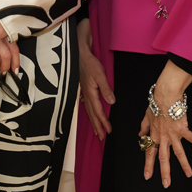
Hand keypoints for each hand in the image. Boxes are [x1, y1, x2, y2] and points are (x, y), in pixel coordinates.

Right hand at [76, 19, 113, 139]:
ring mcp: (84, 93)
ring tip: (97, 130)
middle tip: (102, 137)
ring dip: (93, 121)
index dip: (103, 122)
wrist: (80, 54)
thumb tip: (111, 102)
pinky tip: (90, 114)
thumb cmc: (90, 63)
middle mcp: (86, 96)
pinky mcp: (84, 90)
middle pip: (92, 114)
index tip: (108, 131)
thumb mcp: (100, 75)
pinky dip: (90, 113)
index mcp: (91, 93)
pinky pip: (87, 105)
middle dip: (97, 126)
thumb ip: (106, 89)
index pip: (98, 111)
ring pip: (89, 111)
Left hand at [141, 62, 191, 188]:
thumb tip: (140, 135)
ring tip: (189, 175)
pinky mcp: (183, 129)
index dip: (148, 165)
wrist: (165, 96)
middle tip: (166, 184)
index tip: (147, 176)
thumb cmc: (155, 104)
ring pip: (179, 153)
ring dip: (184, 164)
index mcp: (154, 135)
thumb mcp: (146, 116)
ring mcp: (173, 134)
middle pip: (163, 158)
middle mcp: (163, 138)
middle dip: (164, 172)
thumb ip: (143, 127)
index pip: (149, 153)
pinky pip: (191, 138)